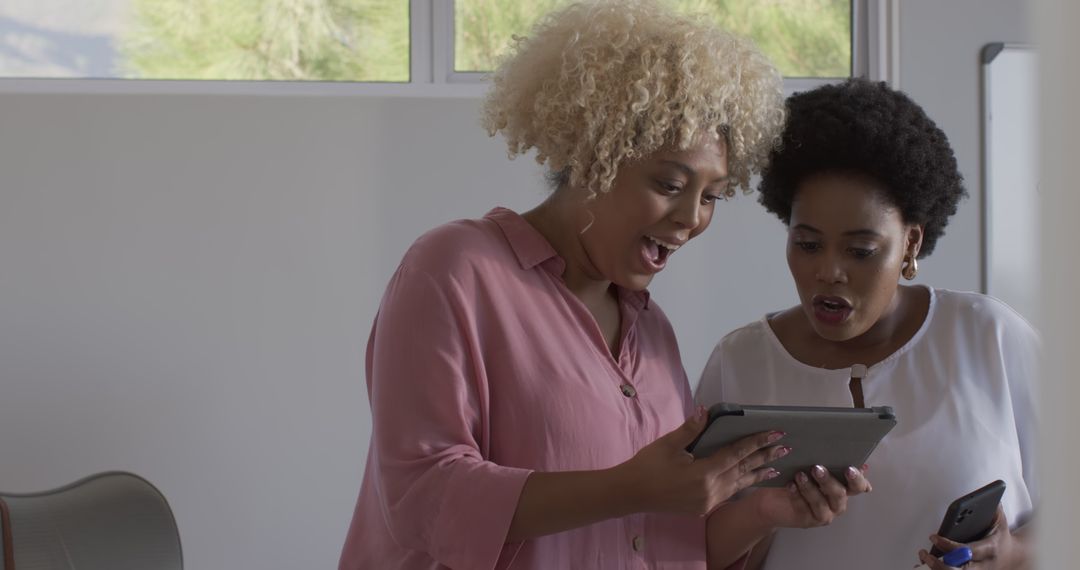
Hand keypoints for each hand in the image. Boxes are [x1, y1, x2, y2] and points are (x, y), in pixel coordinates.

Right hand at [616, 407, 786, 515]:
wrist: (631, 493)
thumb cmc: (647, 466)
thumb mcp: (668, 444)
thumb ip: (691, 429)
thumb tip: (706, 411)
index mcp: (704, 473)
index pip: (737, 454)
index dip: (757, 442)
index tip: (775, 433)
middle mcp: (711, 490)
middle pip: (744, 470)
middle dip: (765, 457)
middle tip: (785, 448)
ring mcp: (708, 501)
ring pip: (739, 484)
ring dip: (758, 474)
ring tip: (776, 467)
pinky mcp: (704, 507)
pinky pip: (730, 493)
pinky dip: (743, 484)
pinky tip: (750, 480)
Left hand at [749, 464, 871, 528]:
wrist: (773, 495)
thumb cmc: (795, 476)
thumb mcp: (809, 462)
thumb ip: (825, 457)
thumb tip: (835, 444)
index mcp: (843, 487)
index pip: (858, 485)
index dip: (858, 479)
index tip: (849, 469)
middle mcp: (837, 502)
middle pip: (840, 494)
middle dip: (829, 481)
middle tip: (817, 468)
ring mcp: (824, 513)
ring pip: (822, 503)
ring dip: (811, 488)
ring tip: (800, 475)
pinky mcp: (808, 520)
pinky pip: (805, 509)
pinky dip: (798, 495)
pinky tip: (790, 485)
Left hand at [917, 506, 1025, 569]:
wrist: (1014, 557)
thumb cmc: (1000, 535)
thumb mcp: (1000, 520)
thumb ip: (994, 507)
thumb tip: (989, 492)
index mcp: (989, 548)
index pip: (967, 550)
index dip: (949, 546)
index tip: (934, 537)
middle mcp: (983, 564)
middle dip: (940, 564)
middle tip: (925, 553)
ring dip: (936, 568)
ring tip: (923, 556)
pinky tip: (926, 564)